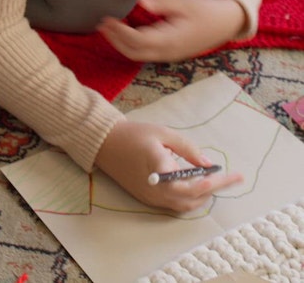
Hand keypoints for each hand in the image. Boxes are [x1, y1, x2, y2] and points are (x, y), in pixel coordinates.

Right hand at [95, 118, 242, 211]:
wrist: (105, 144)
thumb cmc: (134, 134)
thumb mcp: (163, 134)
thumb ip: (187, 149)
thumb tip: (207, 163)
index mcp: (161, 171)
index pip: (195, 184)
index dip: (217, 182)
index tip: (234, 176)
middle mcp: (156, 190)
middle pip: (192, 199)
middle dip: (213, 190)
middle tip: (229, 178)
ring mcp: (150, 197)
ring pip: (184, 206)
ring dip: (202, 196)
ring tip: (215, 181)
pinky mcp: (146, 198)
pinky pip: (173, 204)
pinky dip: (189, 197)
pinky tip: (196, 184)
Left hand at [97, 0, 245, 61]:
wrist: (228, 22)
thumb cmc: (207, 10)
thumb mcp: (185, 2)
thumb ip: (161, 3)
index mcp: (170, 40)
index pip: (137, 40)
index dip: (119, 32)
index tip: (106, 19)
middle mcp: (168, 52)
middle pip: (134, 52)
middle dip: (115, 40)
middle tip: (101, 24)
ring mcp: (169, 55)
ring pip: (139, 55)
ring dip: (121, 43)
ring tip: (108, 28)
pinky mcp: (171, 53)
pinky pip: (146, 54)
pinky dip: (132, 45)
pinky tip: (125, 32)